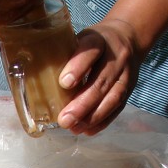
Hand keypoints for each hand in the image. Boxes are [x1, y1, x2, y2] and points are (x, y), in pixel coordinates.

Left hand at [56, 18, 142, 135]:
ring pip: (112, 98)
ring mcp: (126, 75)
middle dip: (82, 103)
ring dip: (92, 116)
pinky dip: (102, 121)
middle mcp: (116, 58)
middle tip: (64, 119)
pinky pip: (118, 108)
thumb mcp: (80, 38)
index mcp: (99, 40)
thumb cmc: (95, 43)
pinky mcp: (130, 90)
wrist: (129, 37)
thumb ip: (66, 54)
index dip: (78, 66)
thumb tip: (38, 77)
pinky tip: (87, 130)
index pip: (90, 51)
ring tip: (74, 128)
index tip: (64, 83)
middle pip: (101, 82)